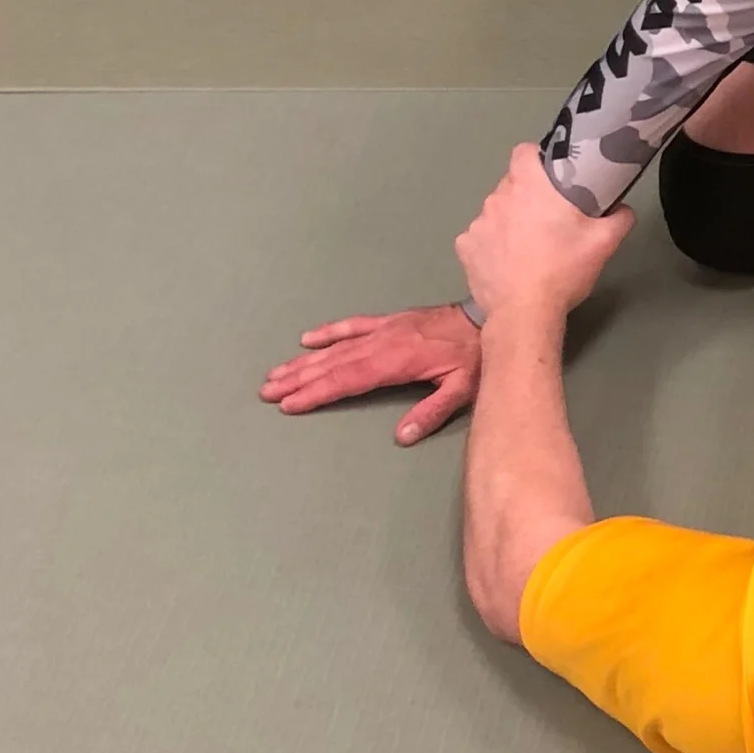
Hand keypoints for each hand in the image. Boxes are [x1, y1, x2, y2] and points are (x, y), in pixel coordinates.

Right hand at [260, 303, 480, 444]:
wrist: (487, 315)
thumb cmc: (476, 356)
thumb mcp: (463, 388)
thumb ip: (433, 411)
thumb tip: (402, 437)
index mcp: (398, 361)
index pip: (349, 379)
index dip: (318, 392)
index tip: (290, 402)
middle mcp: (383, 342)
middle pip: (334, 364)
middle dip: (298, 379)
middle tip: (266, 391)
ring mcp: (384, 329)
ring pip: (337, 347)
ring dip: (305, 361)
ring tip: (275, 373)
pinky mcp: (389, 321)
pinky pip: (353, 325)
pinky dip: (329, 332)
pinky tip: (307, 340)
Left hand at [455, 143, 635, 324]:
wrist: (525, 313)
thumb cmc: (564, 270)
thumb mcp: (604, 244)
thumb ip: (619, 218)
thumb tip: (623, 209)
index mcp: (529, 187)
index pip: (523, 152)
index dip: (536, 159)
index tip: (549, 176)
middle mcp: (498, 198)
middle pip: (511, 185)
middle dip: (527, 196)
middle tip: (548, 221)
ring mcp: (477, 224)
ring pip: (496, 212)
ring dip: (509, 222)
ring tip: (527, 248)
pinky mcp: (465, 248)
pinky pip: (480, 238)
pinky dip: (491, 246)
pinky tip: (506, 264)